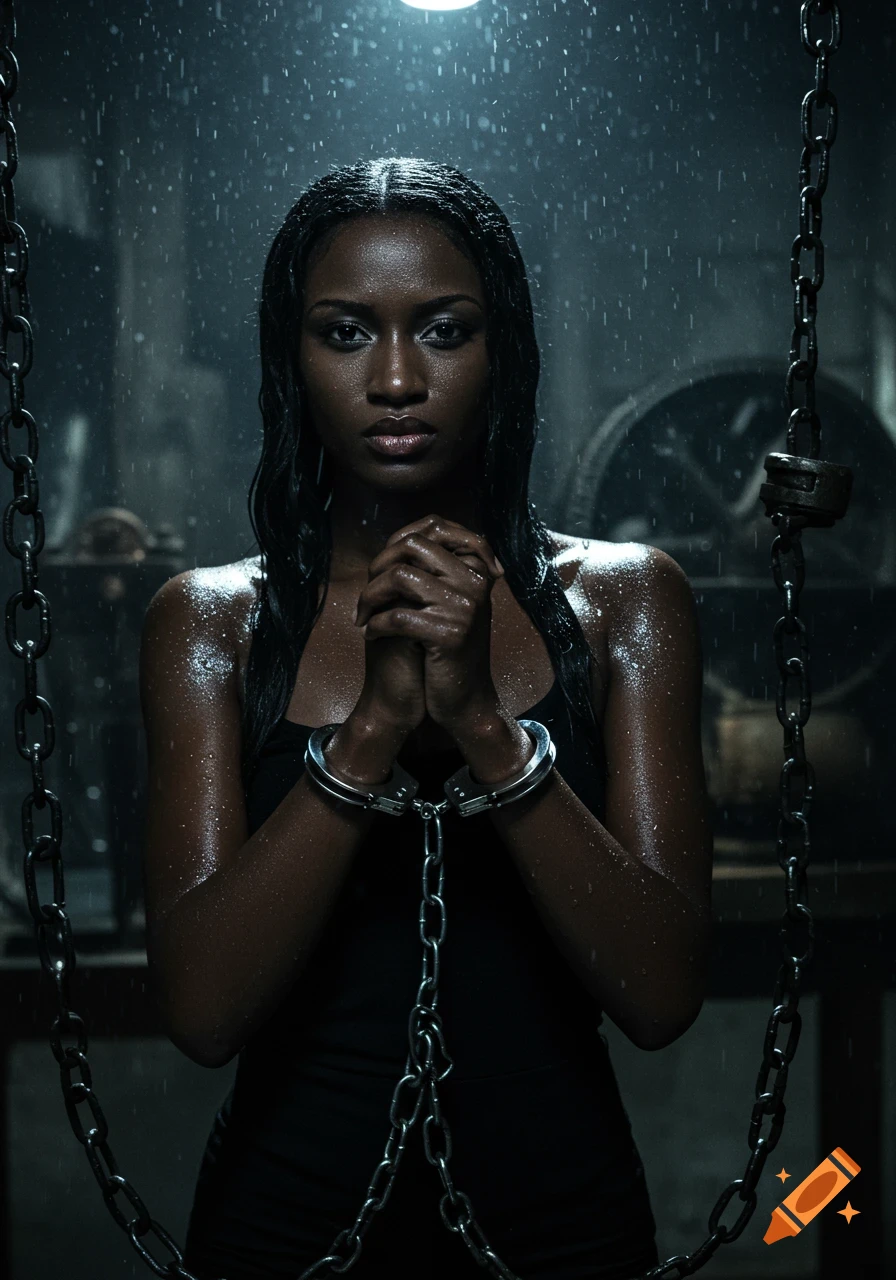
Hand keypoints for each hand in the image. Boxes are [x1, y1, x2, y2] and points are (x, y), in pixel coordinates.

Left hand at [353, 515, 504, 734]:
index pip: (436, 526)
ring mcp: (464, 607)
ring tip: (364, 615)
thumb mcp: (448, 602)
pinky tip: (371, 636)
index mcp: (476, 568)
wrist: (464, 699)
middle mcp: (475, 582)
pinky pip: (396, 616)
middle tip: (367, 593)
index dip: (398, 539)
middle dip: (378, 566)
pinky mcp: (450, 634)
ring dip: (370, 596)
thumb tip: (398, 539)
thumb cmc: (446, 648)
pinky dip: (375, 626)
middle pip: (412, 546)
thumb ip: (433, 570)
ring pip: (399, 577)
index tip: (380, 567)